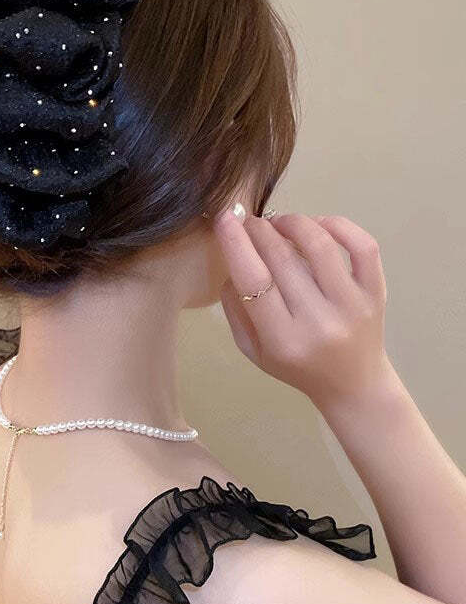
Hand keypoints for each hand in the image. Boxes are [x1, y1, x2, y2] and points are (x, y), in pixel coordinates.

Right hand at [213, 209, 392, 407]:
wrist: (353, 386)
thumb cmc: (295, 367)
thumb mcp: (251, 349)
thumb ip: (234, 307)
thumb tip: (233, 257)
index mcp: (283, 341)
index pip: (255, 280)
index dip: (236, 243)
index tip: (225, 217)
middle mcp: (320, 323)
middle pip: (283, 259)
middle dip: (260, 230)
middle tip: (249, 222)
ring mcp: (352, 306)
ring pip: (320, 245)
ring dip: (293, 222)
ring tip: (279, 223)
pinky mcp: (377, 292)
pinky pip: (362, 246)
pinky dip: (337, 225)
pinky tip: (317, 225)